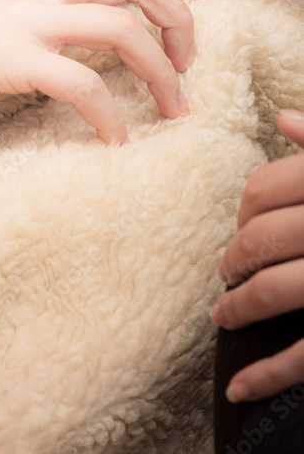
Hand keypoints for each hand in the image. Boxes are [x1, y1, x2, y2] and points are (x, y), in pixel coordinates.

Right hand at [0, 0, 196, 143]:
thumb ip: (29, 11)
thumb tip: (74, 29)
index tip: (188, 8)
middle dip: (177, 14)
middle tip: (188, 59)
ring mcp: (19, 21)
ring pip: (121, 30)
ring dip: (160, 70)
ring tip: (173, 107)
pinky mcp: (6, 60)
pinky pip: (82, 84)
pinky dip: (110, 115)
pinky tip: (115, 140)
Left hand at [213, 108, 303, 401]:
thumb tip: (282, 118)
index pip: (264, 189)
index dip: (244, 208)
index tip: (241, 223)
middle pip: (260, 238)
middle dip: (234, 258)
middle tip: (226, 273)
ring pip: (273, 291)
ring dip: (238, 308)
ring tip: (223, 316)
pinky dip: (267, 375)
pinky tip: (240, 387)